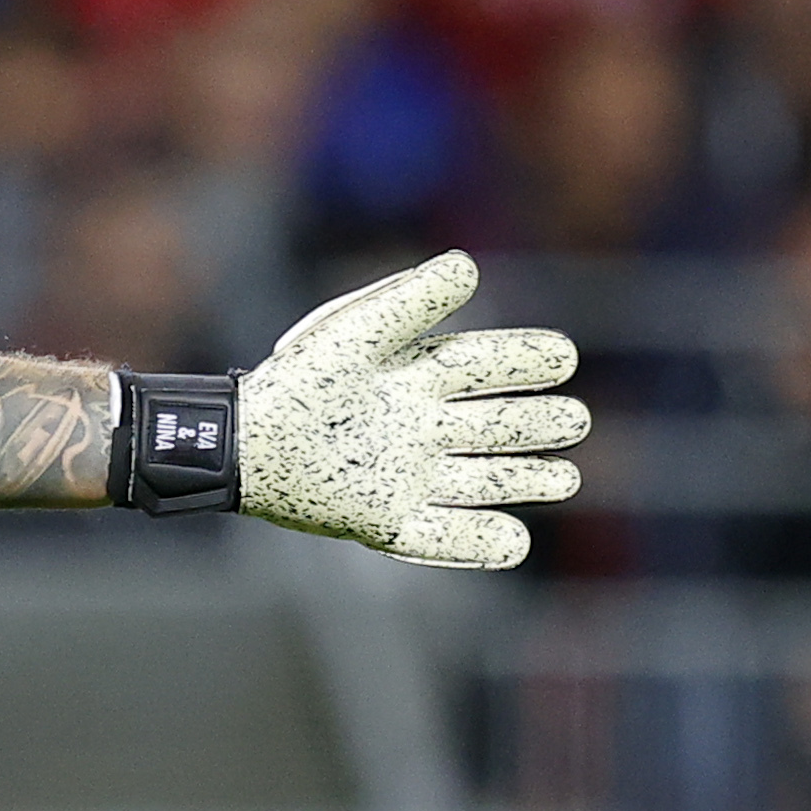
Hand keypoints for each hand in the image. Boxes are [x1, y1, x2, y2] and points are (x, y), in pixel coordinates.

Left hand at [240, 251, 588, 569]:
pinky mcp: (385, 521)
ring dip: (527, 480)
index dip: (529, 360)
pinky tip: (511, 538)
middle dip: (540, 424)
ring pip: (485, 480)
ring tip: (563, 477)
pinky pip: (442, 537)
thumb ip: (410, 299)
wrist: (239, 439)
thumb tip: (468, 267)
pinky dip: (478, 543)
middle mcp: (422, 427)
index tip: (561, 357)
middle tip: (571, 421)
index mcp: (419, 375)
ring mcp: (408, 475)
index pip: (490, 365)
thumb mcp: (354, 331)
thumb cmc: (297, 378)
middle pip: (501, 426)